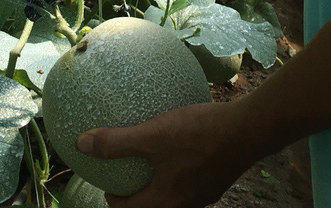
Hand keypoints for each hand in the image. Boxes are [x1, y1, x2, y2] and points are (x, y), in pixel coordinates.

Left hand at [76, 101, 257, 207]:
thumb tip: (81, 144)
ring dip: (157, 183)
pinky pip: (189, 181)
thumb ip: (116, 143)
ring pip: (172, 196)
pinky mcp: (216, 180)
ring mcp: (204, 195)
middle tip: (125, 173)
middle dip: (136, 194)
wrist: (249, 130)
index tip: (107, 182)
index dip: (113, 199)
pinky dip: (176, 171)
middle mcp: (185, 205)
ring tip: (149, 159)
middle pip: (151, 207)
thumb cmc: (199, 134)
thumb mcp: (152, 135)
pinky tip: (178, 145)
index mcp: (166, 202)